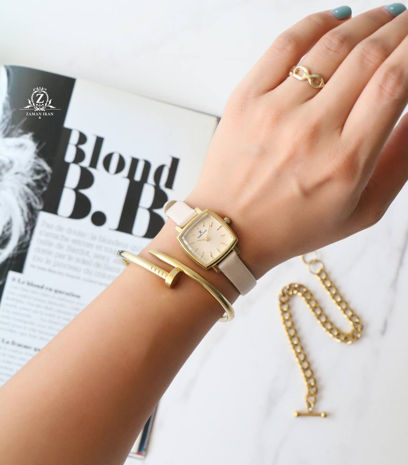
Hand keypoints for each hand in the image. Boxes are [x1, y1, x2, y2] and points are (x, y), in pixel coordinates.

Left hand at [186, 5, 407, 278]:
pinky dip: (316, 22)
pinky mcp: (246, 99)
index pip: (394, 83)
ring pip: (330, 44)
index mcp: (344, 162)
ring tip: (383, 16)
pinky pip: (285, 45)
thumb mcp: (360, 212)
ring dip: (366, 21)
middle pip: (368, 55)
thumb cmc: (293, 226)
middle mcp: (311, 131)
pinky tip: (336, 18)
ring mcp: (274, 111)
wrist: (231, 230)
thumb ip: (397, 162)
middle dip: (399, 29)